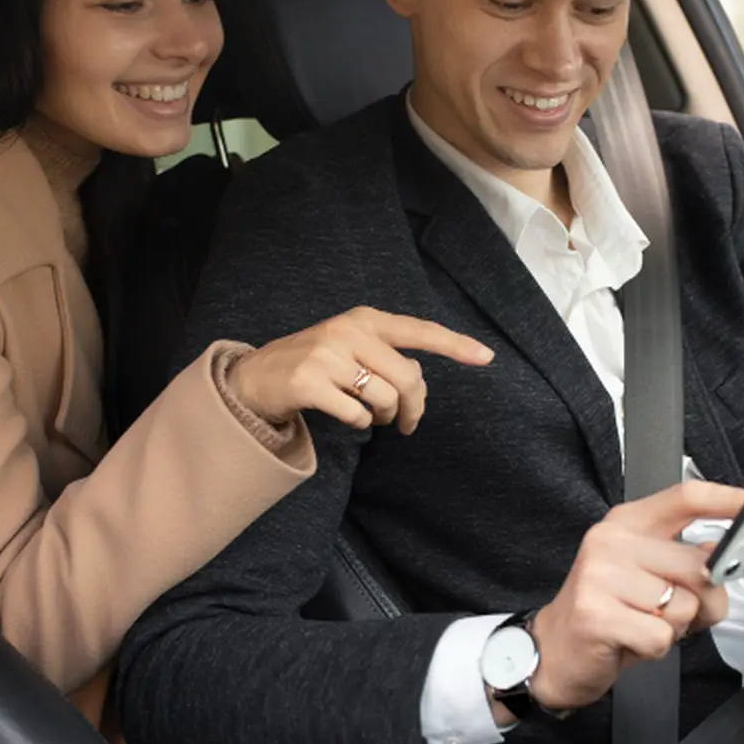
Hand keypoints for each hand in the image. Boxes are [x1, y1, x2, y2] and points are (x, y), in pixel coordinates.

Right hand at [228, 306, 492, 433]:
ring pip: (384, 398)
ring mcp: (326, 356)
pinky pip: (357, 415)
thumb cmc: (314, 364)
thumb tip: (418, 382)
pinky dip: (360, 424)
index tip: (487, 357)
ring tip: (374, 417)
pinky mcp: (309, 383)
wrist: (257, 377)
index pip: (418, 331)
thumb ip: (386, 357)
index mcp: (364, 319)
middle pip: (407, 377)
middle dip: (415, 407)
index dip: (455, 345)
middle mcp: (348, 331)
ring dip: (385, 417)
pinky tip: (348, 418)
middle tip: (407, 424)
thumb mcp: (351, 348)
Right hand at [520, 482, 743, 714]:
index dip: (728, 500)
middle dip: (699, 600)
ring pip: (683, 605)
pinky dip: (654, 650)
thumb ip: (687, 562)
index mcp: (627, 523)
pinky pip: (661, 637)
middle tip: (667, 612)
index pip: (686, 497)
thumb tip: (724, 557)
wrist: (553, 652)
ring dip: (672, 628)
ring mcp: (600, 576)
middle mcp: (611, 541)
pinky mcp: (596, 614)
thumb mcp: (649, 577)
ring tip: (640, 625)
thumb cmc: (609, 612)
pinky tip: (629, 642)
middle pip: (697, 564)